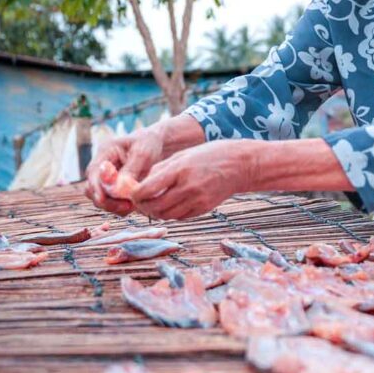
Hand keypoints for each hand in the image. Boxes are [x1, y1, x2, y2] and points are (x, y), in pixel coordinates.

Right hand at [84, 127, 164, 215]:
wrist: (157, 144)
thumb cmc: (149, 143)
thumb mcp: (143, 153)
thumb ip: (131, 169)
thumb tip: (119, 187)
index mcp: (105, 152)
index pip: (92, 173)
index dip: (96, 187)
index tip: (103, 199)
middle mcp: (101, 166)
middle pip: (91, 189)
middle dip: (106, 201)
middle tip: (126, 206)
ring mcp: (106, 178)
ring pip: (100, 198)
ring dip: (113, 206)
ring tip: (133, 206)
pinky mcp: (114, 187)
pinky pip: (111, 202)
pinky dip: (120, 207)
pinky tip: (135, 205)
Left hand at [131, 140, 251, 219]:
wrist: (240, 165)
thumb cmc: (209, 155)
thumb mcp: (182, 155)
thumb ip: (160, 170)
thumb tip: (140, 184)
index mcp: (179, 170)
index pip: (147, 190)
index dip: (135, 195)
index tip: (133, 192)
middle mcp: (188, 188)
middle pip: (154, 207)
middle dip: (143, 206)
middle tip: (140, 201)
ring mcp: (197, 201)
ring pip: (166, 215)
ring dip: (155, 212)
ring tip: (153, 203)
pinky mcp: (203, 210)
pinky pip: (179, 217)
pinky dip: (170, 213)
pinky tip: (171, 204)